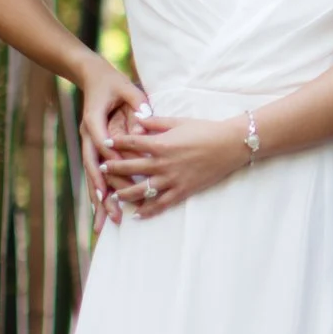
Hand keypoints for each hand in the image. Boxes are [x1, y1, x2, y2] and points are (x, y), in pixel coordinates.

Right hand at [76, 63, 148, 228]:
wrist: (93, 77)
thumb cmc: (113, 83)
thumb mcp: (126, 88)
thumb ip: (137, 104)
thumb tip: (144, 123)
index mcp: (94, 121)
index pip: (102, 145)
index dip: (110, 161)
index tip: (118, 177)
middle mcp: (89, 137)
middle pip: (94, 169)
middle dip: (102, 192)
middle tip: (111, 212)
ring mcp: (89, 144)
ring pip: (93, 177)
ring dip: (99, 200)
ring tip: (104, 223)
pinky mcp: (94, 149)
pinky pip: (97, 175)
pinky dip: (100, 192)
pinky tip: (103, 211)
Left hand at [100, 112, 251, 217]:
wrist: (230, 145)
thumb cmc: (205, 129)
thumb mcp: (179, 122)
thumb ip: (156, 122)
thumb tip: (137, 118)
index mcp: (161, 144)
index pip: (132, 144)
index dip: (117, 143)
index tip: (106, 143)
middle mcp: (163, 164)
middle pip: (132, 168)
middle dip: (115, 169)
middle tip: (102, 170)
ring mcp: (172, 180)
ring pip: (142, 190)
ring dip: (125, 194)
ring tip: (114, 197)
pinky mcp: (182, 191)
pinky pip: (161, 204)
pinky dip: (148, 211)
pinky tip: (137, 215)